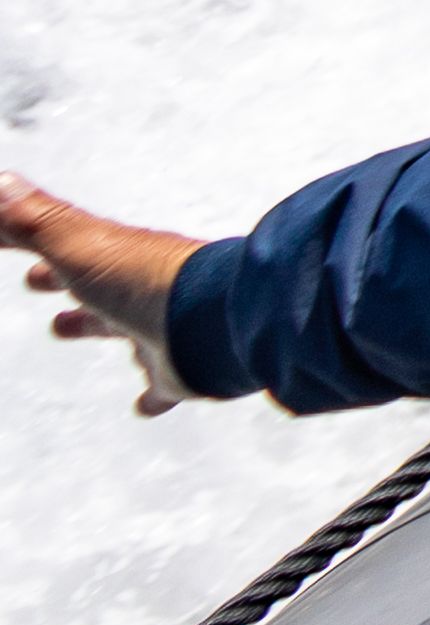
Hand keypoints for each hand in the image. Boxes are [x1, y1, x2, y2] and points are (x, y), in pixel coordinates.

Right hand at [6, 176, 205, 416]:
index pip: (65, 244)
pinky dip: (154, 394)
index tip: (3, 239)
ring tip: (64, 326)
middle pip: (94, 281)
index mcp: (116, 259)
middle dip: (61, 279)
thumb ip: (33, 219)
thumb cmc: (143, 279)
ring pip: (123, 326)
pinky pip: (164, 385)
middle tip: (35, 280)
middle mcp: (140, 290)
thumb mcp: (77, 245)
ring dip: (94, 324)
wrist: (213, 323)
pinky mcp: (179, 371)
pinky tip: (147, 406)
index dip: (31, 240)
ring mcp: (162, 329)